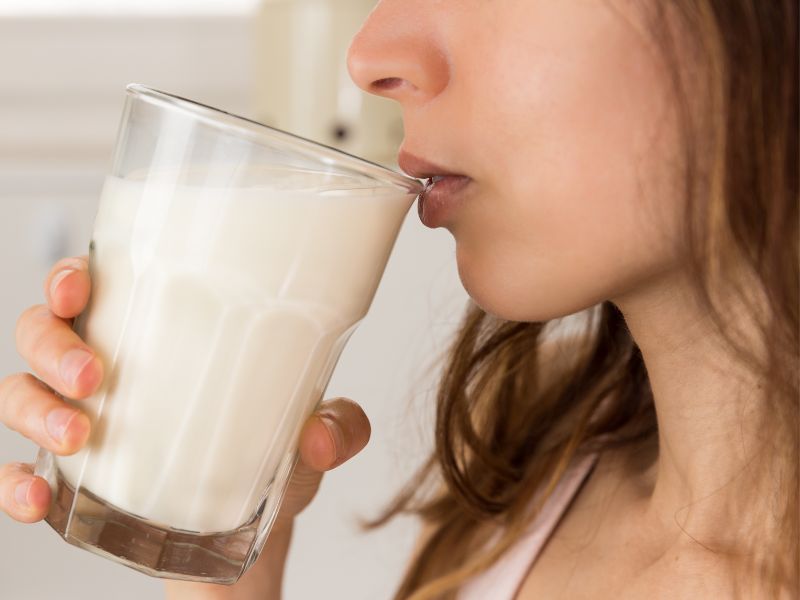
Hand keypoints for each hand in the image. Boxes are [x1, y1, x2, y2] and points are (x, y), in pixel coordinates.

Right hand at [0, 255, 370, 597]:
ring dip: (36, 409)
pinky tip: (37, 499)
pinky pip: (15, 472)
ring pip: (19, 392)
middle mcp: (105, 365)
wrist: (247, 519)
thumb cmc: (266, 449)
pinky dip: (14, 484)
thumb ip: (337, 427)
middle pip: (42, 331)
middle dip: (54, 346)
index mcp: (156, 331)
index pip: (96, 284)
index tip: (79, 286)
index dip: (71, 276)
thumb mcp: (311, 429)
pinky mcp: (68, 478)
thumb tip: (322, 437)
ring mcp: (78, 418)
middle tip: (96, 375)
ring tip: (78, 436)